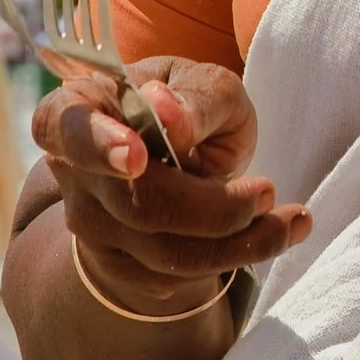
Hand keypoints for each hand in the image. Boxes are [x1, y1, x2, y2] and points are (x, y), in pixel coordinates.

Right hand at [33, 58, 311, 314]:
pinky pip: (178, 277)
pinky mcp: (120, 266)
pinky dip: (237, 258)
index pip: (65, 128)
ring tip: (294, 219)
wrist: (186, 149)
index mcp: (78, 108)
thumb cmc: (191, 103)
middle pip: (138, 205)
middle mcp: (74, 173)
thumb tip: (166, 111)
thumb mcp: (205, 83)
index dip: (98, 144)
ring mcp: (92, 226)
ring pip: (164, 252)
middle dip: (214, 207)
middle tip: (269, 190)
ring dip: (240, 242)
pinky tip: (276, 233)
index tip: (138, 156)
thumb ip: (192, 97)